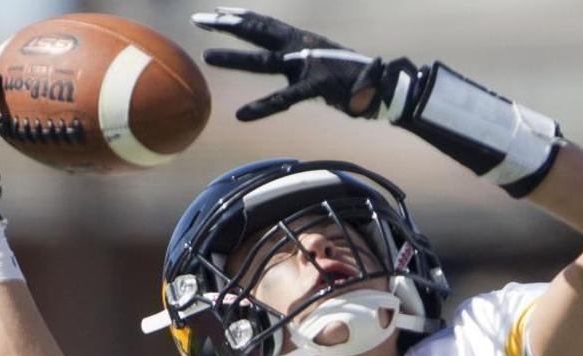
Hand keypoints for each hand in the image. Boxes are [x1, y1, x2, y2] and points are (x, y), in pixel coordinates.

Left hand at [192, 8, 395, 120]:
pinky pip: (285, 98)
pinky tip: (242, 115)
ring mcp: (307, 65)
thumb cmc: (352, 78)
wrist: (383, 86)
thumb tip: (290, 64)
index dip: (242, 17)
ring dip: (235, 57)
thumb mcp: (321, 64)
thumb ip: (302, 63)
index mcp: (302, 40)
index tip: (218, 12)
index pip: (265, 24)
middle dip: (227, 24)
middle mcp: (301, 46)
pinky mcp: (316, 87)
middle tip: (199, 20)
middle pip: (258, 31)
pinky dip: (262, 107)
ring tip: (207, 56)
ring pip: (264, 60)